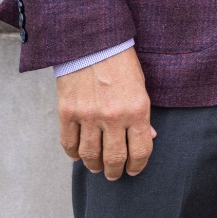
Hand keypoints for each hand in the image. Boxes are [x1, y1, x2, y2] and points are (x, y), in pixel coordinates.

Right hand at [56, 46, 155, 180]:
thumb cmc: (121, 63)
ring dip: (94, 166)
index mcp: (137, 110)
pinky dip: (74, 154)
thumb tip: (148, 136)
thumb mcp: (141, 86)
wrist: (92, 43)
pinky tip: (78, 155)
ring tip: (97, 167)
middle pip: (114, 158)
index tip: (134, 170)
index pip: (140, 150)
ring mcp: (88, 116)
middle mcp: (113, 116)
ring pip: (90, 155)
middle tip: (114, 174)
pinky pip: (69, 143)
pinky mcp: (67, 112)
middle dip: (115, 171)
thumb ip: (143, 114)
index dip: (138, 165)